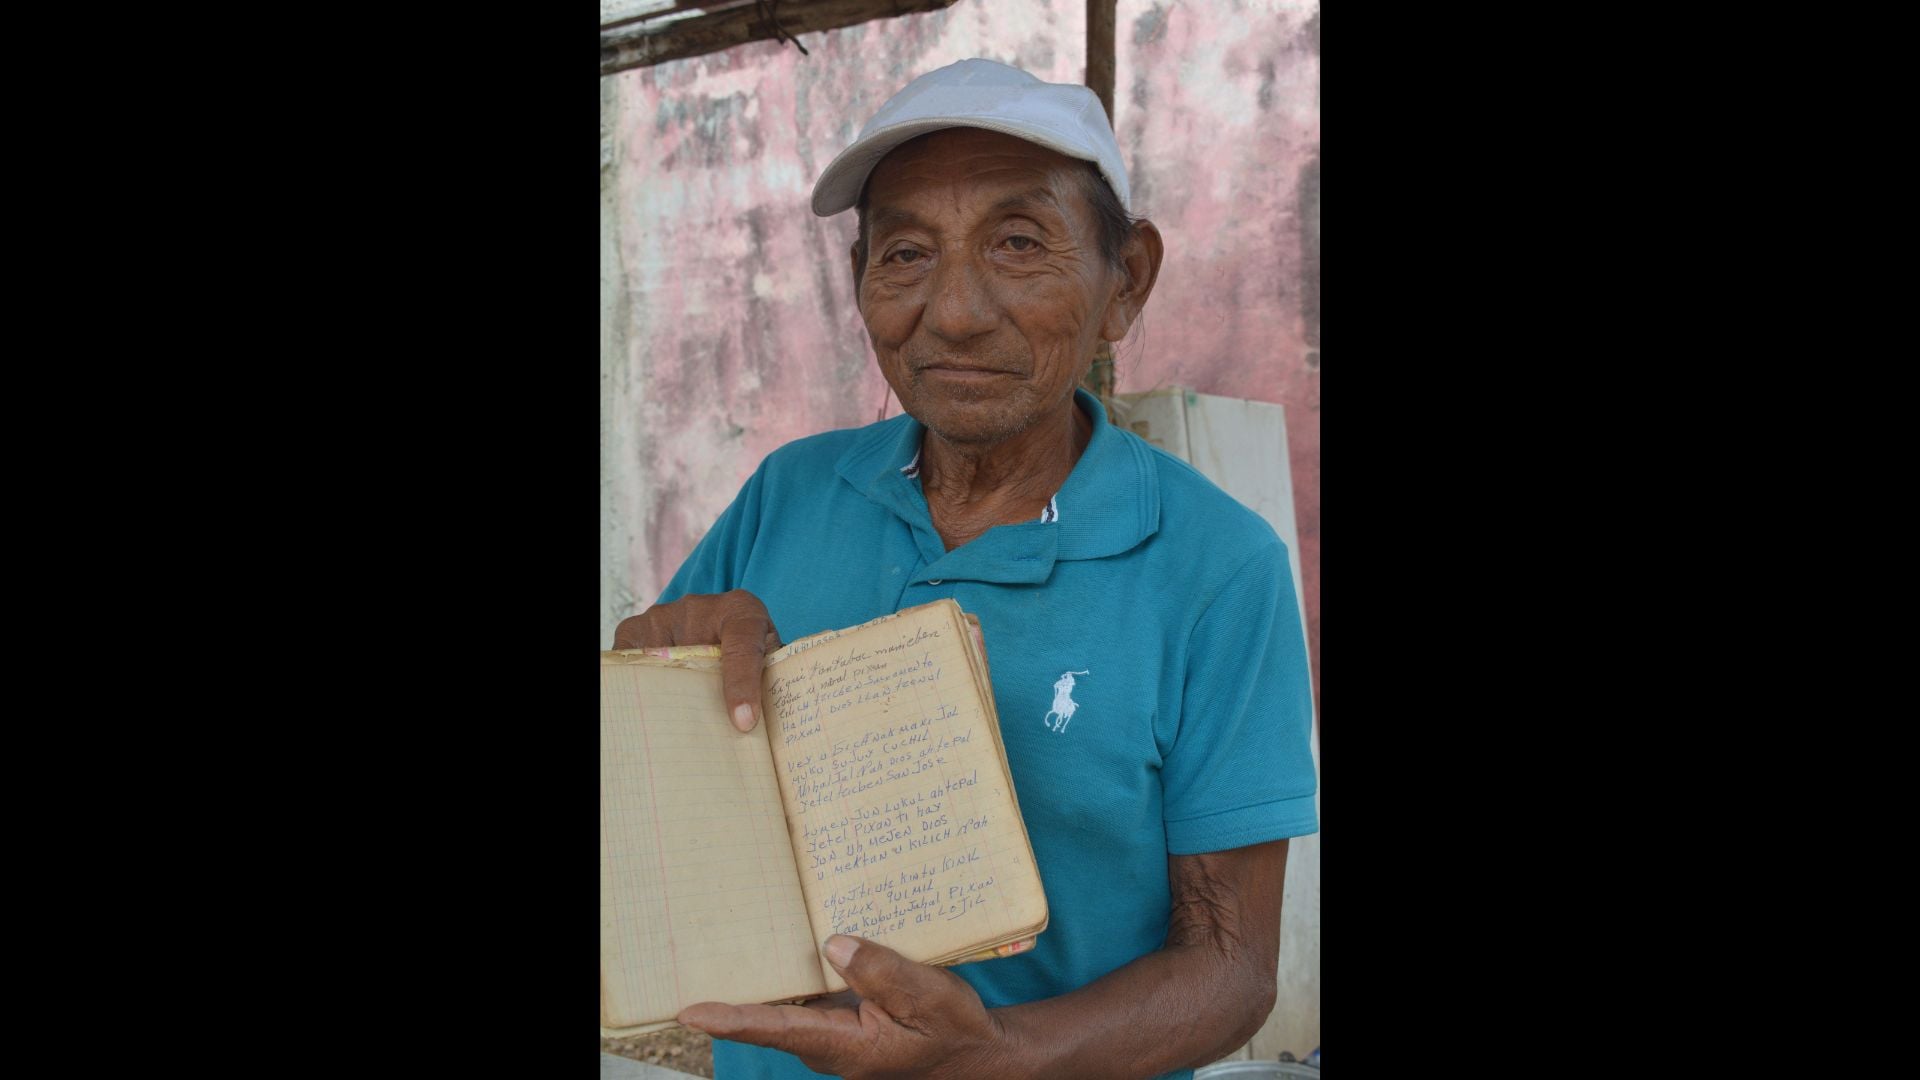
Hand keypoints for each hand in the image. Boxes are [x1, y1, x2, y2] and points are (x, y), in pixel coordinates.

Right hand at [613, 590, 780, 730]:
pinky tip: (651, 709)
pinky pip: (628, 664)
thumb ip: (772, 678)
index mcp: (741, 612)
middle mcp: (698, 607)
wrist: (714, 621)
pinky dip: (638, 688)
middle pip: (693, 661)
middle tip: (703, 738)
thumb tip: (773, 723)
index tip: (744, 722)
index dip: (743, 684)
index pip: (743, 645)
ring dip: (665, 698)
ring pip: (657, 666)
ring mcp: (662, 617)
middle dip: (698, 701)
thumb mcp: (768, 657)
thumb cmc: (747, 647)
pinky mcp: (634, 629)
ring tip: (674, 729)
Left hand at [678, 935, 1020, 1079]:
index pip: (777, 1030)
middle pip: (769, 1015)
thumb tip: (832, 944)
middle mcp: (826, 1041)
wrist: (970, 1052)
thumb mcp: (928, 997)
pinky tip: (780, 941)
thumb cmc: (952, 1028)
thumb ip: (881, 973)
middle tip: (698, 952)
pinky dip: (790, 972)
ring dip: (762, 976)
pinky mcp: (838, 1016)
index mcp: (845, 1043)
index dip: (732, 1021)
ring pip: (785, 1002)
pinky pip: (804, 995)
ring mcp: (829, 1031)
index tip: (692, 1013)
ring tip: (728, 937)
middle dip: (735, 989)